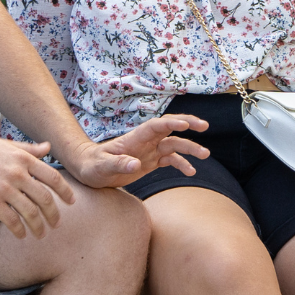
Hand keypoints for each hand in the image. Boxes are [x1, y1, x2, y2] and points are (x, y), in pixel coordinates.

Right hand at [0, 137, 75, 238]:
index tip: (72, 201)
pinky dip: (20, 230)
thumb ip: (28, 149)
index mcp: (23, 158)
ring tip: (41, 234)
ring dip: (39, 227)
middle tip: (57, 224)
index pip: (53, 177)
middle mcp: (17, 173)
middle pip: (45, 198)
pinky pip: (12, 221)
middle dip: (54, 214)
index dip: (65, 191)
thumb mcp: (4, 145)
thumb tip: (48, 147)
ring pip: (31, 213)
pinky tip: (21, 235)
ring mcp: (4, 189)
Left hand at [67, 114, 211, 188]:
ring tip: (205, 155)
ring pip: (174, 145)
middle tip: (205, 126)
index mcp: (134, 138)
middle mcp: (145, 142)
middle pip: (170, 129)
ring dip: (190, 148)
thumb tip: (135, 164)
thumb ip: (117, 164)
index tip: (185, 125)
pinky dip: (182, 164)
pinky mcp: (151, 162)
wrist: (89, 171)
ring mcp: (149, 151)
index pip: (156, 126)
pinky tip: (191, 172)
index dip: (171, 123)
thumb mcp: (101, 166)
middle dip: (188, 124)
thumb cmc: (92, 166)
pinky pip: (170, 160)